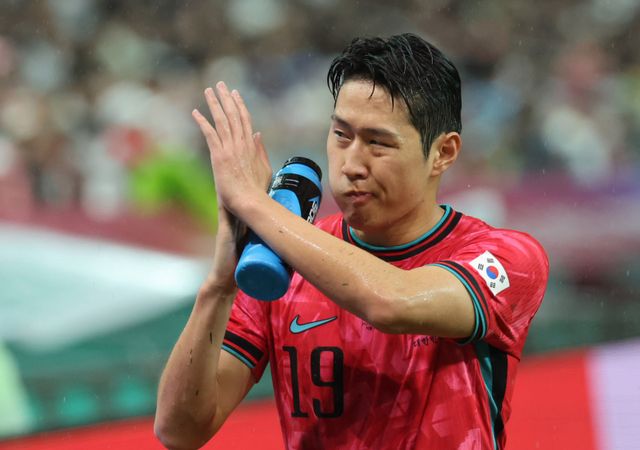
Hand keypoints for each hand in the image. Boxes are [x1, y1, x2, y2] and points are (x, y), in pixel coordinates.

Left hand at [192, 82, 271, 216]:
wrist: (250, 201)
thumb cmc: (257, 190)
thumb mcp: (264, 168)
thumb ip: (261, 150)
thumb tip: (258, 134)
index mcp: (251, 146)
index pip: (245, 120)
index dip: (240, 105)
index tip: (235, 93)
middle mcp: (241, 143)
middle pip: (234, 115)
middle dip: (226, 98)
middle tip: (220, 84)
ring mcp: (230, 148)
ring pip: (222, 120)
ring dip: (214, 103)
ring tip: (209, 90)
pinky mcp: (219, 156)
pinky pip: (209, 133)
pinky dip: (202, 122)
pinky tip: (195, 112)